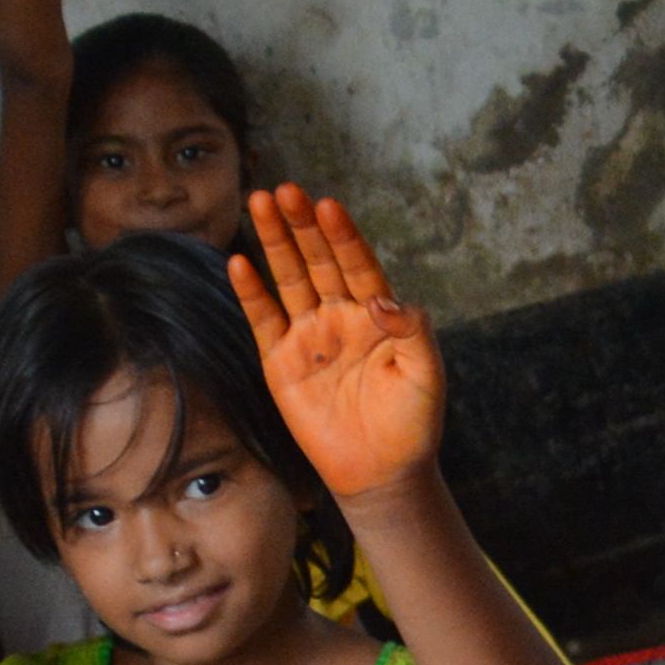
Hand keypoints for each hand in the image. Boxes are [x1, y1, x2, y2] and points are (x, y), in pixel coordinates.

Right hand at [235, 184, 445, 502]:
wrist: (382, 474)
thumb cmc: (413, 424)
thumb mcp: (425, 375)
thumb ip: (412, 331)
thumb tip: (381, 298)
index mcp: (378, 314)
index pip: (357, 263)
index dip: (343, 235)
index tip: (328, 205)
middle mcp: (341, 316)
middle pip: (318, 260)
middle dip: (302, 225)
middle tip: (287, 190)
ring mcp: (309, 336)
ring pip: (288, 279)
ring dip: (274, 242)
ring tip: (260, 202)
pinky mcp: (281, 362)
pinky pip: (263, 319)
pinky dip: (251, 292)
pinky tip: (238, 262)